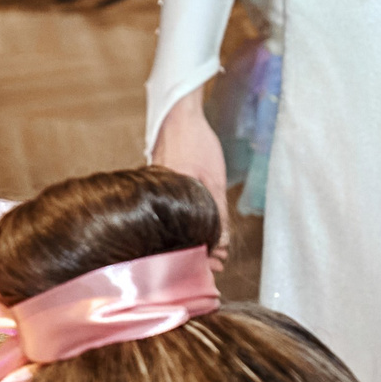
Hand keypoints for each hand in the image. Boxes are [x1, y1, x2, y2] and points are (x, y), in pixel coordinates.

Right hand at [151, 89, 231, 254]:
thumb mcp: (214, 181)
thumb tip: (222, 246)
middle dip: (198, 252)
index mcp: (170, 201)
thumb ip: (219, 214)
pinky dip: (188, 221)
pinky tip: (201, 226)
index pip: (184, 241)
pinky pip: (173, 209)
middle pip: (177, 236)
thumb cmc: (196, 143)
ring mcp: (158, 191)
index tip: (216, 266)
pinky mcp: (160, 184)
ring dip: (195, 237)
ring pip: (176, 223)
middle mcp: (159, 200)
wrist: (178, 114)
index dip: (200, 257)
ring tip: (215, 250)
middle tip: (218, 264)